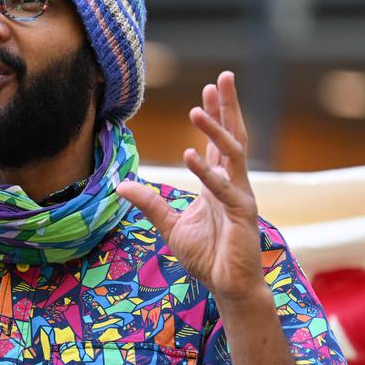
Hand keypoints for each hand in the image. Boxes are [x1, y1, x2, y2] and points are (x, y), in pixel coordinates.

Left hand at [116, 71, 262, 302]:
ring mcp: (240, 197)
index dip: (215, 114)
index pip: (219, 141)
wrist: (227, 287)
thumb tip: (121, 185)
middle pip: (233, 136)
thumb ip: (150, 204)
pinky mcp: (243, 216)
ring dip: (216, 130)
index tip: (208, 89)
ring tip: (197, 109)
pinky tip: (192, 155)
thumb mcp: (170, 226)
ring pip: (233, 154)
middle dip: (228, 106)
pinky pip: (225, 189)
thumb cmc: (207, 256)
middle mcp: (233, 184)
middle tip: (224, 77)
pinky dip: (208, 173)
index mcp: (219, 183)